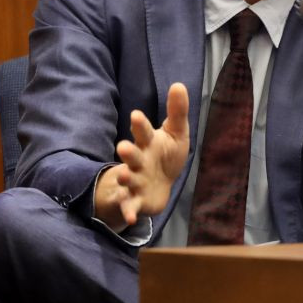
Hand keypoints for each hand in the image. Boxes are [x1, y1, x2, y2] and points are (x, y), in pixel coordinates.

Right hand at [94, 83, 189, 231]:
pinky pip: (130, 206)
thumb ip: (177, 111)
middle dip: (128, 152)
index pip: (143, 132)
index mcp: (147, 143)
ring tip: (123, 176)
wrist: (160, 185)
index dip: (139, 124)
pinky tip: (131, 218)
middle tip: (123, 147)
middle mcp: (137, 161)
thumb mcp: (176, 133)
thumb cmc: (165, 154)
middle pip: (131, 155)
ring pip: (127, 178)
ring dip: (125, 177)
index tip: (135, 115)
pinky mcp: (136, 200)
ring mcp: (135, 180)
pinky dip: (129, 212)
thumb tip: (179, 84)